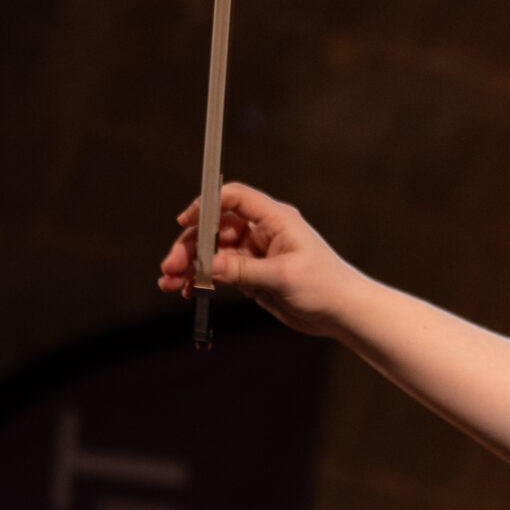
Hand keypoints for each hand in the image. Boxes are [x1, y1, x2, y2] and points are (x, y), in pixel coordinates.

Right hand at [158, 182, 357, 335]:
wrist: (341, 312)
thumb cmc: (324, 286)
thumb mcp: (281, 276)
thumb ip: (242, 270)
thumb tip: (207, 264)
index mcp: (276, 219)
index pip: (234, 198)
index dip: (207, 204)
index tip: (184, 223)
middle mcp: (263, 231)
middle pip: (216, 227)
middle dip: (191, 246)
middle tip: (170, 268)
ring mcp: (256, 253)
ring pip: (214, 252)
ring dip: (190, 265)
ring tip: (169, 284)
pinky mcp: (252, 274)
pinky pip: (219, 271)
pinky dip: (202, 279)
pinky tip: (187, 292)